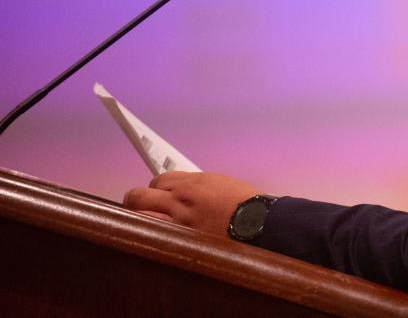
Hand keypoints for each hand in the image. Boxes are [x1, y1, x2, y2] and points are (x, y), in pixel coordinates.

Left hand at [123, 171, 261, 235]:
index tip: (157, 193)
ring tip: (139, 226)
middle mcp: (181, 200)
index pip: (159, 180)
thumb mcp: (221, 184)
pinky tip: (154, 240)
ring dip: (138, 220)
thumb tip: (184, 192)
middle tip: (135, 206)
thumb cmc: (246, 203)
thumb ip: (198, 186)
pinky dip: (153, 237)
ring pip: (141, 218)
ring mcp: (179, 222)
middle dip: (134, 200)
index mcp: (193, 183)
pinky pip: (156, 237)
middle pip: (140, 196)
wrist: (260, 222)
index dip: (156, 187)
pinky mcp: (182, 241)